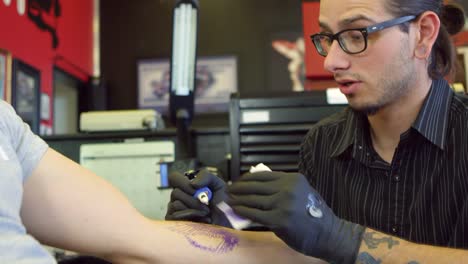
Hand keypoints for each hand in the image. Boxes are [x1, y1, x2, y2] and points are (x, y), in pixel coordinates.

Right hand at [165, 169, 230, 226]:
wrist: (228, 221)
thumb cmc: (222, 204)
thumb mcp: (218, 185)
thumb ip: (205, 176)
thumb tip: (192, 184)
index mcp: (186, 186)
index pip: (174, 177)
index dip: (183, 182)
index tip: (196, 189)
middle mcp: (178, 197)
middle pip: (175, 193)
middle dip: (193, 199)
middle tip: (206, 204)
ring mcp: (175, 211)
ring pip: (176, 204)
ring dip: (195, 208)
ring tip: (206, 212)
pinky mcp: (175, 223)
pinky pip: (176, 216)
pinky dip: (192, 216)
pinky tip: (203, 219)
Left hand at [227, 171, 364, 263]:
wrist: (329, 234)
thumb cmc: (314, 214)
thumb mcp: (302, 192)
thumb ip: (283, 187)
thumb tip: (257, 186)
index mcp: (293, 179)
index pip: (263, 175)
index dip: (247, 178)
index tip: (238, 181)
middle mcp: (288, 189)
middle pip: (255, 186)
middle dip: (239, 187)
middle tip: (229, 189)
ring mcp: (283, 204)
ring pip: (253, 199)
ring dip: (238, 199)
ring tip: (229, 199)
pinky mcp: (278, 220)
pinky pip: (255, 214)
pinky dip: (242, 211)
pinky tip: (236, 210)